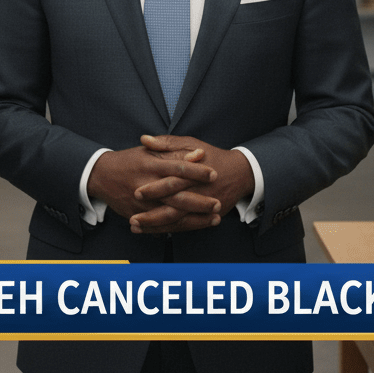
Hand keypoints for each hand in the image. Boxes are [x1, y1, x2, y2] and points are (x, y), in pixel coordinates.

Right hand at [86, 142, 220, 230]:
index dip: (196, 171)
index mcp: (150, 164)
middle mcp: (146, 185)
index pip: (177, 168)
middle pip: (176, 195)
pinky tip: (196, 227)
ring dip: (194, 218)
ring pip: (171, 214)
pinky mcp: (138, 216)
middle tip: (218, 203)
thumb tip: (199, 154)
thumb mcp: (150, 151)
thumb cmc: (130, 160)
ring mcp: (142, 204)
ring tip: (214, 218)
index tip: (214, 174)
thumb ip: (174, 151)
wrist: (100, 175)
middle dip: (199, 201)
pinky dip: (179, 228)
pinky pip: (161, 225)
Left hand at [128, 135, 254, 234]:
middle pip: (174, 206)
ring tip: (136, 227)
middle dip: (152, 214)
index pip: (172, 181)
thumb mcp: (191, 144)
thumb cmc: (211, 155)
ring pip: (178, 220)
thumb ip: (166, 143)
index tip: (136, 193)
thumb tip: (144, 140)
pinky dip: (168, 230)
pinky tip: (152, 232)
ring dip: (156, 226)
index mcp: (192, 171)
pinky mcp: (207, 216)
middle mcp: (198, 190)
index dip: (154, 189)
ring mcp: (203, 205)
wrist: (240, 173)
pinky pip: (186, 227)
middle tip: (133, 219)